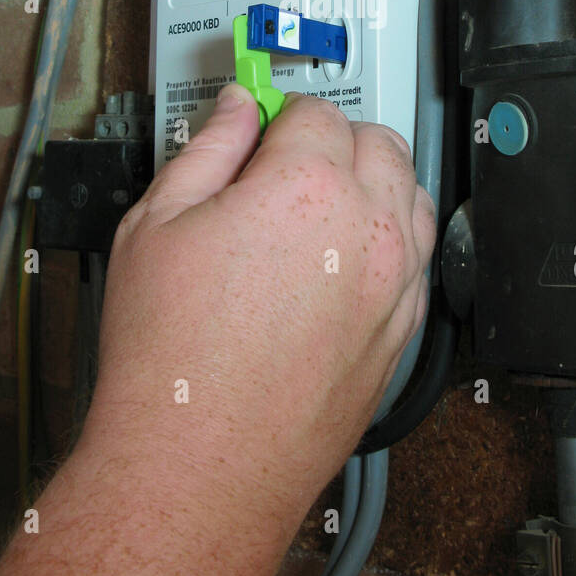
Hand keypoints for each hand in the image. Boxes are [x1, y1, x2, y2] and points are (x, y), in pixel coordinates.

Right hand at [80, 84, 434, 524]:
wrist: (199, 463)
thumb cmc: (171, 356)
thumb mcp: (156, 224)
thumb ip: (206, 150)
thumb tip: (233, 111)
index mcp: (307, 186)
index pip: (315, 112)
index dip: (279, 115)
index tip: (258, 131)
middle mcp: (368, 228)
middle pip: (380, 142)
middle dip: (335, 140)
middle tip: (284, 164)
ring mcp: (395, 283)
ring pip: (413, 196)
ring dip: (374, 184)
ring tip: (317, 208)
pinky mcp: (402, 332)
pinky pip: (418, 259)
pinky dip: (390, 242)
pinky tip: (342, 260)